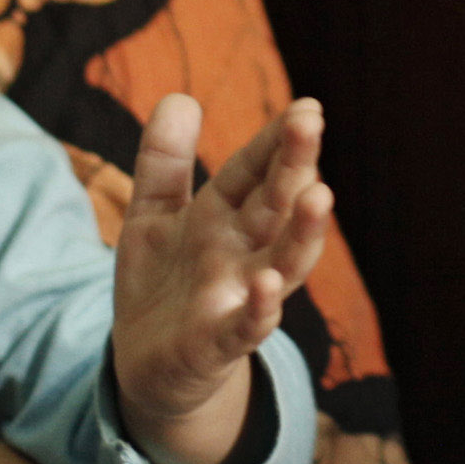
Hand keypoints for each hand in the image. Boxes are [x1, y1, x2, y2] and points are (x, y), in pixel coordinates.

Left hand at [110, 94, 332, 463]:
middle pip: (274, 204)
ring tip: (317, 194)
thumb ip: (163, 161)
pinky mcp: (219, 343)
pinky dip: (261, 308)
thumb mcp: (152, 215)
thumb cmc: (161, 284)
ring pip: (282, 261)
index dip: (275, 141)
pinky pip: (246, 327)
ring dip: (302, 232)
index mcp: (223, 217)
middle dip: (294, 164)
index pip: (253, 171)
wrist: (146, 366)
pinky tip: (268, 285)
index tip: (306, 105)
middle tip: (310, 121)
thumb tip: (180, 97)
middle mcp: (241, 252)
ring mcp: (236, 297)